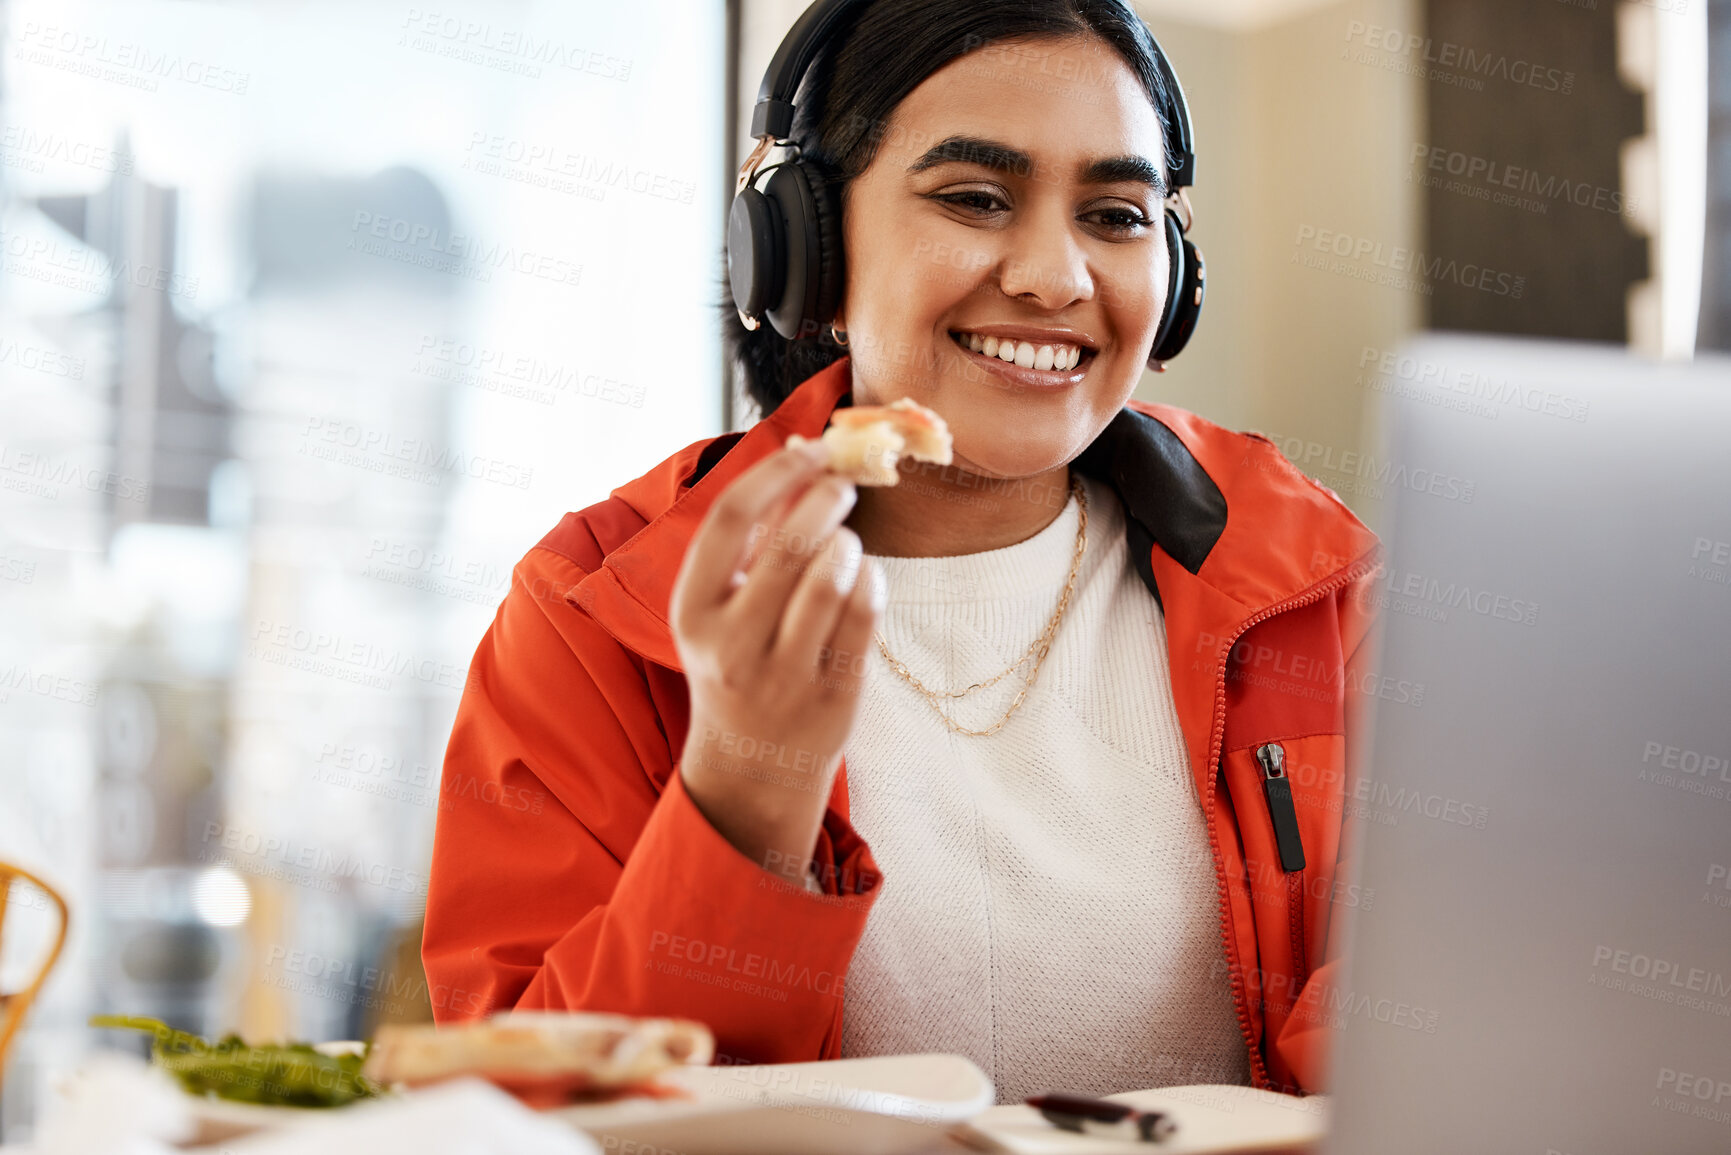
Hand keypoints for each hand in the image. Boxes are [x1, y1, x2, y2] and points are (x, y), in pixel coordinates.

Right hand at [668, 440, 884, 880]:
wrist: (750, 763)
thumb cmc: (739, 660)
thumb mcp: (720, 608)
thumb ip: (753, 540)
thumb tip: (802, 454)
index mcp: (693, 610)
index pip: (731, 518)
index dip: (777, 474)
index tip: (813, 450)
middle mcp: (733, 644)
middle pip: (791, 545)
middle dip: (827, 500)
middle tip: (843, 487)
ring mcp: (784, 674)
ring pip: (832, 578)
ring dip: (850, 544)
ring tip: (847, 543)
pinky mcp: (832, 696)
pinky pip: (865, 615)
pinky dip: (872, 582)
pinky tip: (865, 578)